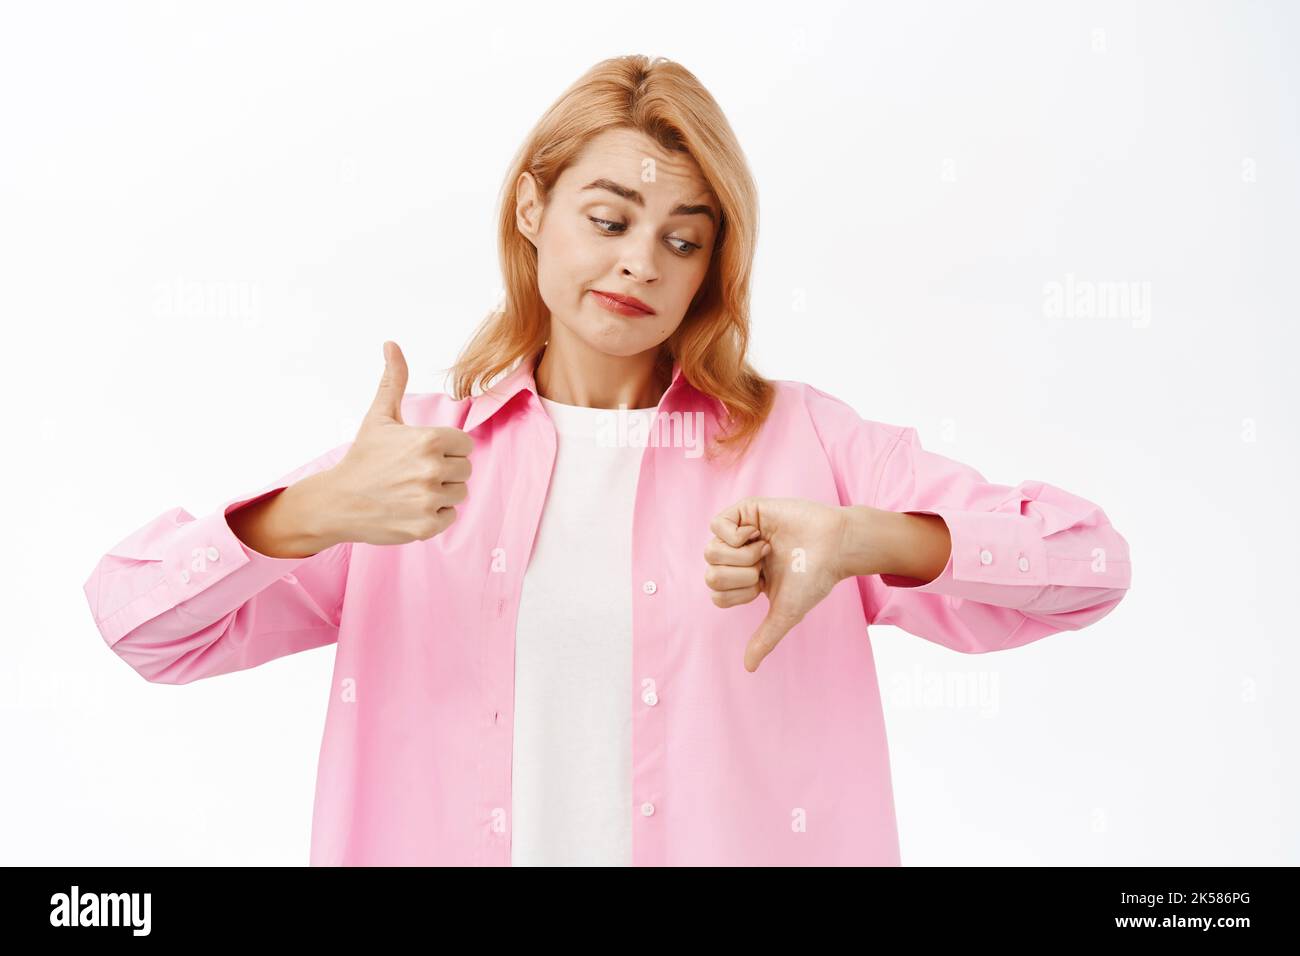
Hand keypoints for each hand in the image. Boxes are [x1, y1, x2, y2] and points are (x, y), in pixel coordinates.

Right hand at [319, 341, 474, 545]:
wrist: (337, 502)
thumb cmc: (363, 457)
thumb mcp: (379, 416)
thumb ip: (394, 380)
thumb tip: (391, 344)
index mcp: (429, 440)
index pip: (464, 445)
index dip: (446, 448)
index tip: (422, 453)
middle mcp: (432, 469)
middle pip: (465, 469)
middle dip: (444, 471)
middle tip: (413, 473)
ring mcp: (429, 499)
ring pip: (459, 493)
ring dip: (441, 493)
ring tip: (411, 490)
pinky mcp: (426, 525)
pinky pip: (450, 516)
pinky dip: (434, 515)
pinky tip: (410, 508)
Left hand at [705, 496, 851, 671]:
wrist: (833, 546)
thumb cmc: (814, 578)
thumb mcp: (786, 613)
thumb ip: (765, 638)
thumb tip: (748, 668)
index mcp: (745, 580)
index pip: (716, 594)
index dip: (739, 594)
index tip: (764, 585)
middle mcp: (739, 557)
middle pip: (710, 574)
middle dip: (740, 576)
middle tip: (764, 566)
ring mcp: (740, 533)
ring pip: (710, 551)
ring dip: (741, 555)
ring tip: (765, 549)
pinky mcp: (745, 511)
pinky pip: (716, 525)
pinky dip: (736, 535)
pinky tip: (757, 534)